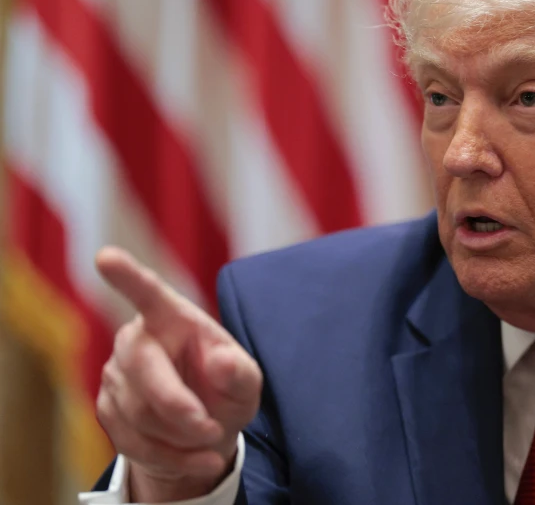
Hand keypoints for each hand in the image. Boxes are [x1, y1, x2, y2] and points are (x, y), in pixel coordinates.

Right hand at [94, 247, 261, 500]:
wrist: (205, 432)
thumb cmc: (226, 390)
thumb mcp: (246, 381)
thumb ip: (239, 372)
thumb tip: (220, 361)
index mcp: (173, 317)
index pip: (149, 293)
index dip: (128, 276)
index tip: (106, 257)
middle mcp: (136, 339)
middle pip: (144, 372)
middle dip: (180, 409)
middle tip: (212, 430)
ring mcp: (114, 374)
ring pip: (139, 414)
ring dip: (182, 438)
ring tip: (211, 440)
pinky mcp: (106, 408)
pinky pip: (132, 442)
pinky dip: (171, 458)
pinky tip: (198, 459)